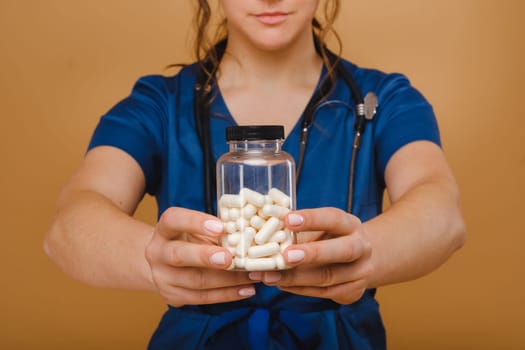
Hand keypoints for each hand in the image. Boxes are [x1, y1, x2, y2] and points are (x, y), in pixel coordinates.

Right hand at [145, 207, 254, 306]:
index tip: (220, 226)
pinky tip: (246, 289)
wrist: (165, 264)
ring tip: (251, 275)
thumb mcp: (198, 229)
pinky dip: (227, 294)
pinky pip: (202, 298)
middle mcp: (158, 252)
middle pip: (178, 254)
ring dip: (227, 279)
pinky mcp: (172, 296)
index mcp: (164, 229)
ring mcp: (162, 277)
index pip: (174, 220)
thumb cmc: (190, 240)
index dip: (195, 222)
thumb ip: (217, 230)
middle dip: (205, 256)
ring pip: (195, 280)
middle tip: (229, 258)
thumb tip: (248, 234)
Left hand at [251, 207, 373, 304]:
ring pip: (328, 278)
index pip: (333, 219)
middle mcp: (361, 248)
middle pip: (342, 251)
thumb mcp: (320, 227)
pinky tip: (280, 284)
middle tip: (286, 256)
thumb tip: (262, 226)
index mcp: (351, 225)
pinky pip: (322, 292)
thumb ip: (297, 227)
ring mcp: (359, 273)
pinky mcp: (352, 292)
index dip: (311, 219)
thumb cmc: (329, 237)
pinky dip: (298, 289)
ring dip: (295, 278)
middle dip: (313, 254)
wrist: (359, 260)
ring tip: (268, 276)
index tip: (287, 219)